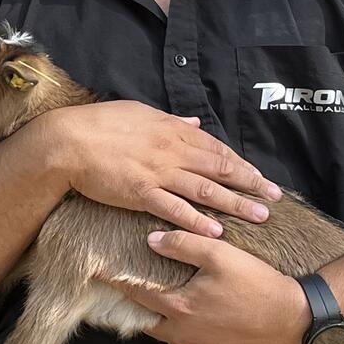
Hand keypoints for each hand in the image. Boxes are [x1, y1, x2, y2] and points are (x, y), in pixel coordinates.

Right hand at [36, 101, 279, 235]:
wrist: (68, 141)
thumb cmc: (100, 123)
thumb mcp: (139, 113)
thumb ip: (170, 120)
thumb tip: (194, 122)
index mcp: (171, 129)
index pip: (215, 147)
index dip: (239, 163)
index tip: (259, 176)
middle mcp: (170, 150)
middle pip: (219, 168)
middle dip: (250, 184)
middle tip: (274, 198)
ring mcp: (157, 172)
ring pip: (205, 189)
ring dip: (235, 204)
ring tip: (259, 217)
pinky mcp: (140, 192)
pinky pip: (175, 208)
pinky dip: (198, 220)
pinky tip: (217, 231)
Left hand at [120, 229, 308, 343]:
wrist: (298, 321)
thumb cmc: (258, 283)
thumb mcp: (219, 254)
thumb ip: (182, 245)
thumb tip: (151, 240)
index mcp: (180, 309)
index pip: (138, 295)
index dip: (120, 283)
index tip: (102, 275)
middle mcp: (185, 338)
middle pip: (153, 323)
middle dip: (149, 309)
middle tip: (147, 295)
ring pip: (176, 340)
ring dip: (176, 326)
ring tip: (186, 309)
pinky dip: (198, 342)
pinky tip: (211, 328)